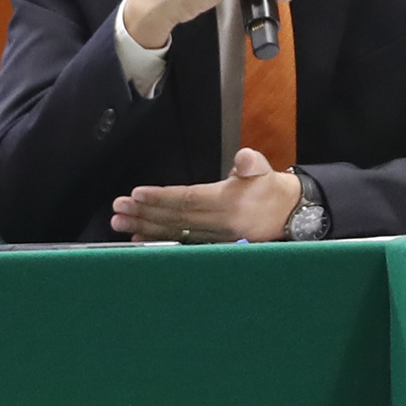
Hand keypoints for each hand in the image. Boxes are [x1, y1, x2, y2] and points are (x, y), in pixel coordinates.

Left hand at [112, 148, 300, 243]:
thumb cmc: (268, 188)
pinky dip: (157, 240)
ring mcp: (214, 238)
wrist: (287, 213)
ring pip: (174, 233)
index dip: (162, 197)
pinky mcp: (211, 247)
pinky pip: (180, 243)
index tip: (137, 194)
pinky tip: (138, 237)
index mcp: (230, 202)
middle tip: (118, 209)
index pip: (189, 199)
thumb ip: (252, 163)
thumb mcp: (264, 169)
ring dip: (144, 228)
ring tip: (120, 223)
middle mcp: (220, 223)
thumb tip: (244, 158)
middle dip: (144, 213)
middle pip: (175, 218)